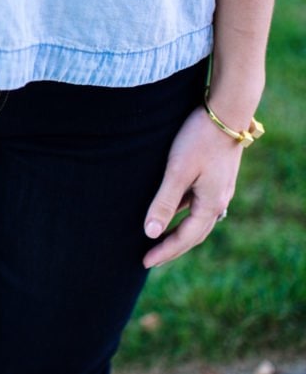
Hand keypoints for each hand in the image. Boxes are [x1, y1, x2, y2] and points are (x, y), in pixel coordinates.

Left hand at [142, 106, 244, 267]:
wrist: (226, 111)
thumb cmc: (198, 138)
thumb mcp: (177, 171)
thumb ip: (164, 202)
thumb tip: (151, 233)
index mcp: (211, 203)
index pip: (186, 238)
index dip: (165, 251)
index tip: (145, 262)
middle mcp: (219, 199)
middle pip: (195, 233)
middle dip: (173, 247)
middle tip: (151, 258)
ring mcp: (219, 187)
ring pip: (197, 218)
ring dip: (179, 230)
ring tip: (158, 238)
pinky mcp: (215, 175)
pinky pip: (197, 203)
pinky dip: (183, 212)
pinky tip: (171, 209)